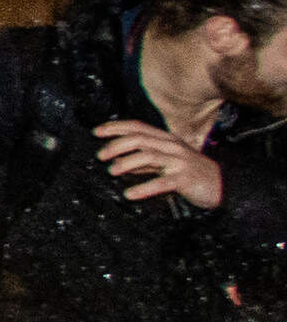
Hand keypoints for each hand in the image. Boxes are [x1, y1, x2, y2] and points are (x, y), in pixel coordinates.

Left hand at [98, 119, 223, 208]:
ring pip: (149, 155)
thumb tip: (119, 158)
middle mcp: (172, 146)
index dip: (116, 127)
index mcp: (167, 140)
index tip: (97, 131)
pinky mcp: (185, 178)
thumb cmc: (192, 173)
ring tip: (112, 171)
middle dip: (116, 145)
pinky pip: (162, 182)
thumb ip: (146, 160)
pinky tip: (130, 194)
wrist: (224, 185)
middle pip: (139, 139)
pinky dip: (144, 187)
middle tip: (100, 155)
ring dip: (127, 163)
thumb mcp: (168, 161)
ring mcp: (179, 161)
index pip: (138, 127)